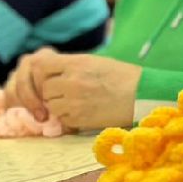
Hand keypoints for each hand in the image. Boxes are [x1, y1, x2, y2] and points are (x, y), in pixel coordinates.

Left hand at [4, 49, 140, 131]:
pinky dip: (68, 118)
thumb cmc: (121, 77)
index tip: (49, 79)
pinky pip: (62, 120)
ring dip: (58, 107)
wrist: (141, 96)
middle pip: (44, 89)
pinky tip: (84, 112)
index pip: (40, 66)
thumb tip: (46, 71)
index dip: (41, 74)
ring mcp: (75, 102)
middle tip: (68, 93)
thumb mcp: (94, 62)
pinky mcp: (80, 119)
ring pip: (51, 106)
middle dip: (52, 93)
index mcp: (76, 63)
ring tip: (77, 103)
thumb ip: (69, 65)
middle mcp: (72, 81)